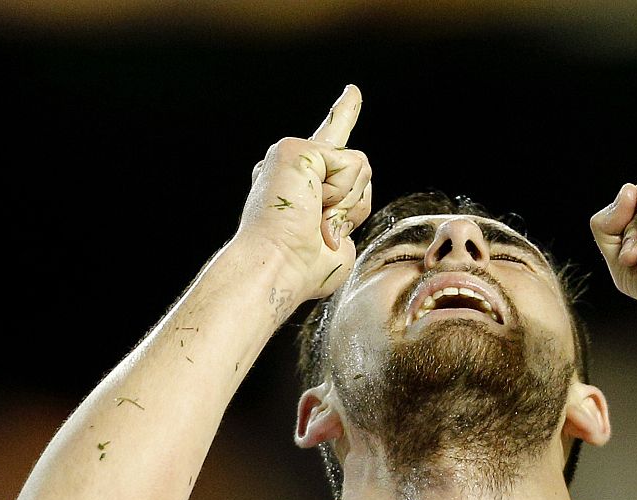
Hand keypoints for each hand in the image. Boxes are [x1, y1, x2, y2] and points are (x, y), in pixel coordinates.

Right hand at [235, 84, 373, 306]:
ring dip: (346, 205)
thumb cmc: (300, 270)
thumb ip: (345, 222)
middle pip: (358, 172)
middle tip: (316, 231)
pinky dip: (341, 195)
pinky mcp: (297, 149)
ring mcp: (293, 153)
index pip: (330, 144)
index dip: (344, 114)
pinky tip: (312, 206)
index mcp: (300, 185)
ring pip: (359, 168)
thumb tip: (340, 222)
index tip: (353, 93)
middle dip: (353, 209)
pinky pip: (351, 166)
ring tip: (313, 220)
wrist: (277, 268)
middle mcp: (293, 164)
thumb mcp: (335, 246)